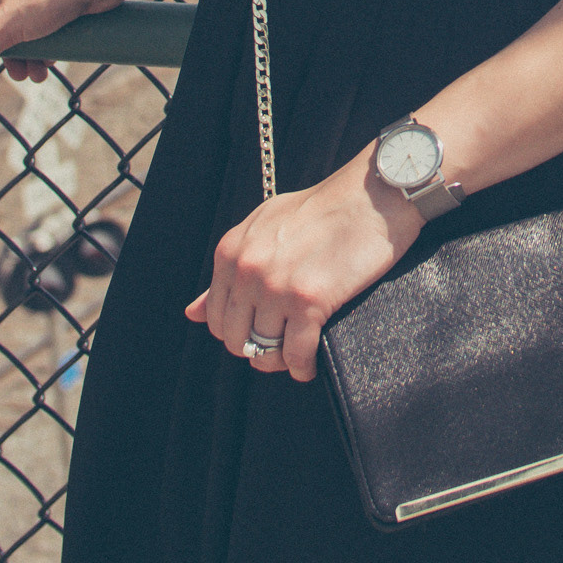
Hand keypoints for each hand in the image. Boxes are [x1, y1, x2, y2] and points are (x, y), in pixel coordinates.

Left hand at [184, 146, 422, 381]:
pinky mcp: (309, 300)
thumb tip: (192, 313)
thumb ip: (229, 269)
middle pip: (237, 340)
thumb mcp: (264, 228)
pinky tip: (310, 364)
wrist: (371, 195)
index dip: (240, 331)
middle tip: (283, 345)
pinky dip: (302, 367)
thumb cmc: (323, 209)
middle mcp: (247, 270)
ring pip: (264, 351)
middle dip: (258, 349)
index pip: (216, 318)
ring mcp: (276, 286)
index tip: (263, 330)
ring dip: (281, 361)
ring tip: (298, 355)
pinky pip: (296, 354)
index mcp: (231, 251)